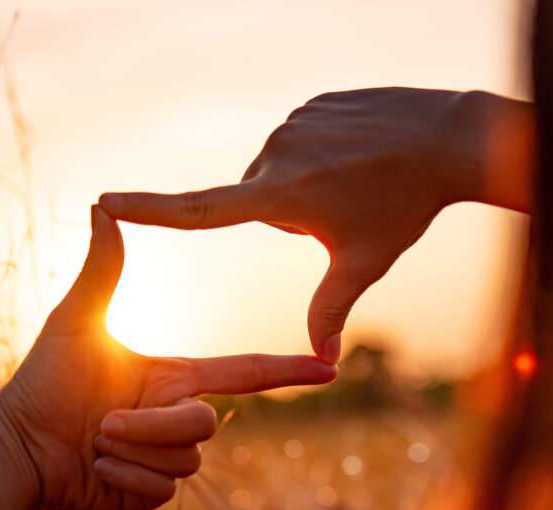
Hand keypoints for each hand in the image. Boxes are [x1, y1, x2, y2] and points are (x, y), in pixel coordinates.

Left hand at [0, 206, 335, 509]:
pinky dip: (125, 480)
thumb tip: (103, 205)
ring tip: (94, 442)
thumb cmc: (42, 380)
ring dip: (133, 451)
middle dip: (154, 426)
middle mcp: (177, 417)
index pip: (245, 373)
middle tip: (104, 423)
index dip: (288, 371)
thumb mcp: (75, 322)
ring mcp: (166, 458)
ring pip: (186, 461)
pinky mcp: (149, 492)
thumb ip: (103, 270)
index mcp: (175, 378)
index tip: (328, 368)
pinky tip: (96, 470)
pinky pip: (163, 491)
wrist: (14, 447)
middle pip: (206, 426)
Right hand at [99, 88, 532, 361]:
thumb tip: (321, 362)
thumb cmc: (404, 207)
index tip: (106, 199)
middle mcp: (276, 152)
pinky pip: (302, 142)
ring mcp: (294, 122)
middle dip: (292, 214)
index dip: (149, 208)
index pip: (200, 208)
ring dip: (309, 184)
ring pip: (283, 171)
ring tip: (356, 182)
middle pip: (262, 200)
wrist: (447, 139)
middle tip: (344, 209)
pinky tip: (361, 156)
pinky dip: (323, 156)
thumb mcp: (364, 262)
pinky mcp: (312, 104)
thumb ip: (330, 309)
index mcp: (280, 195)